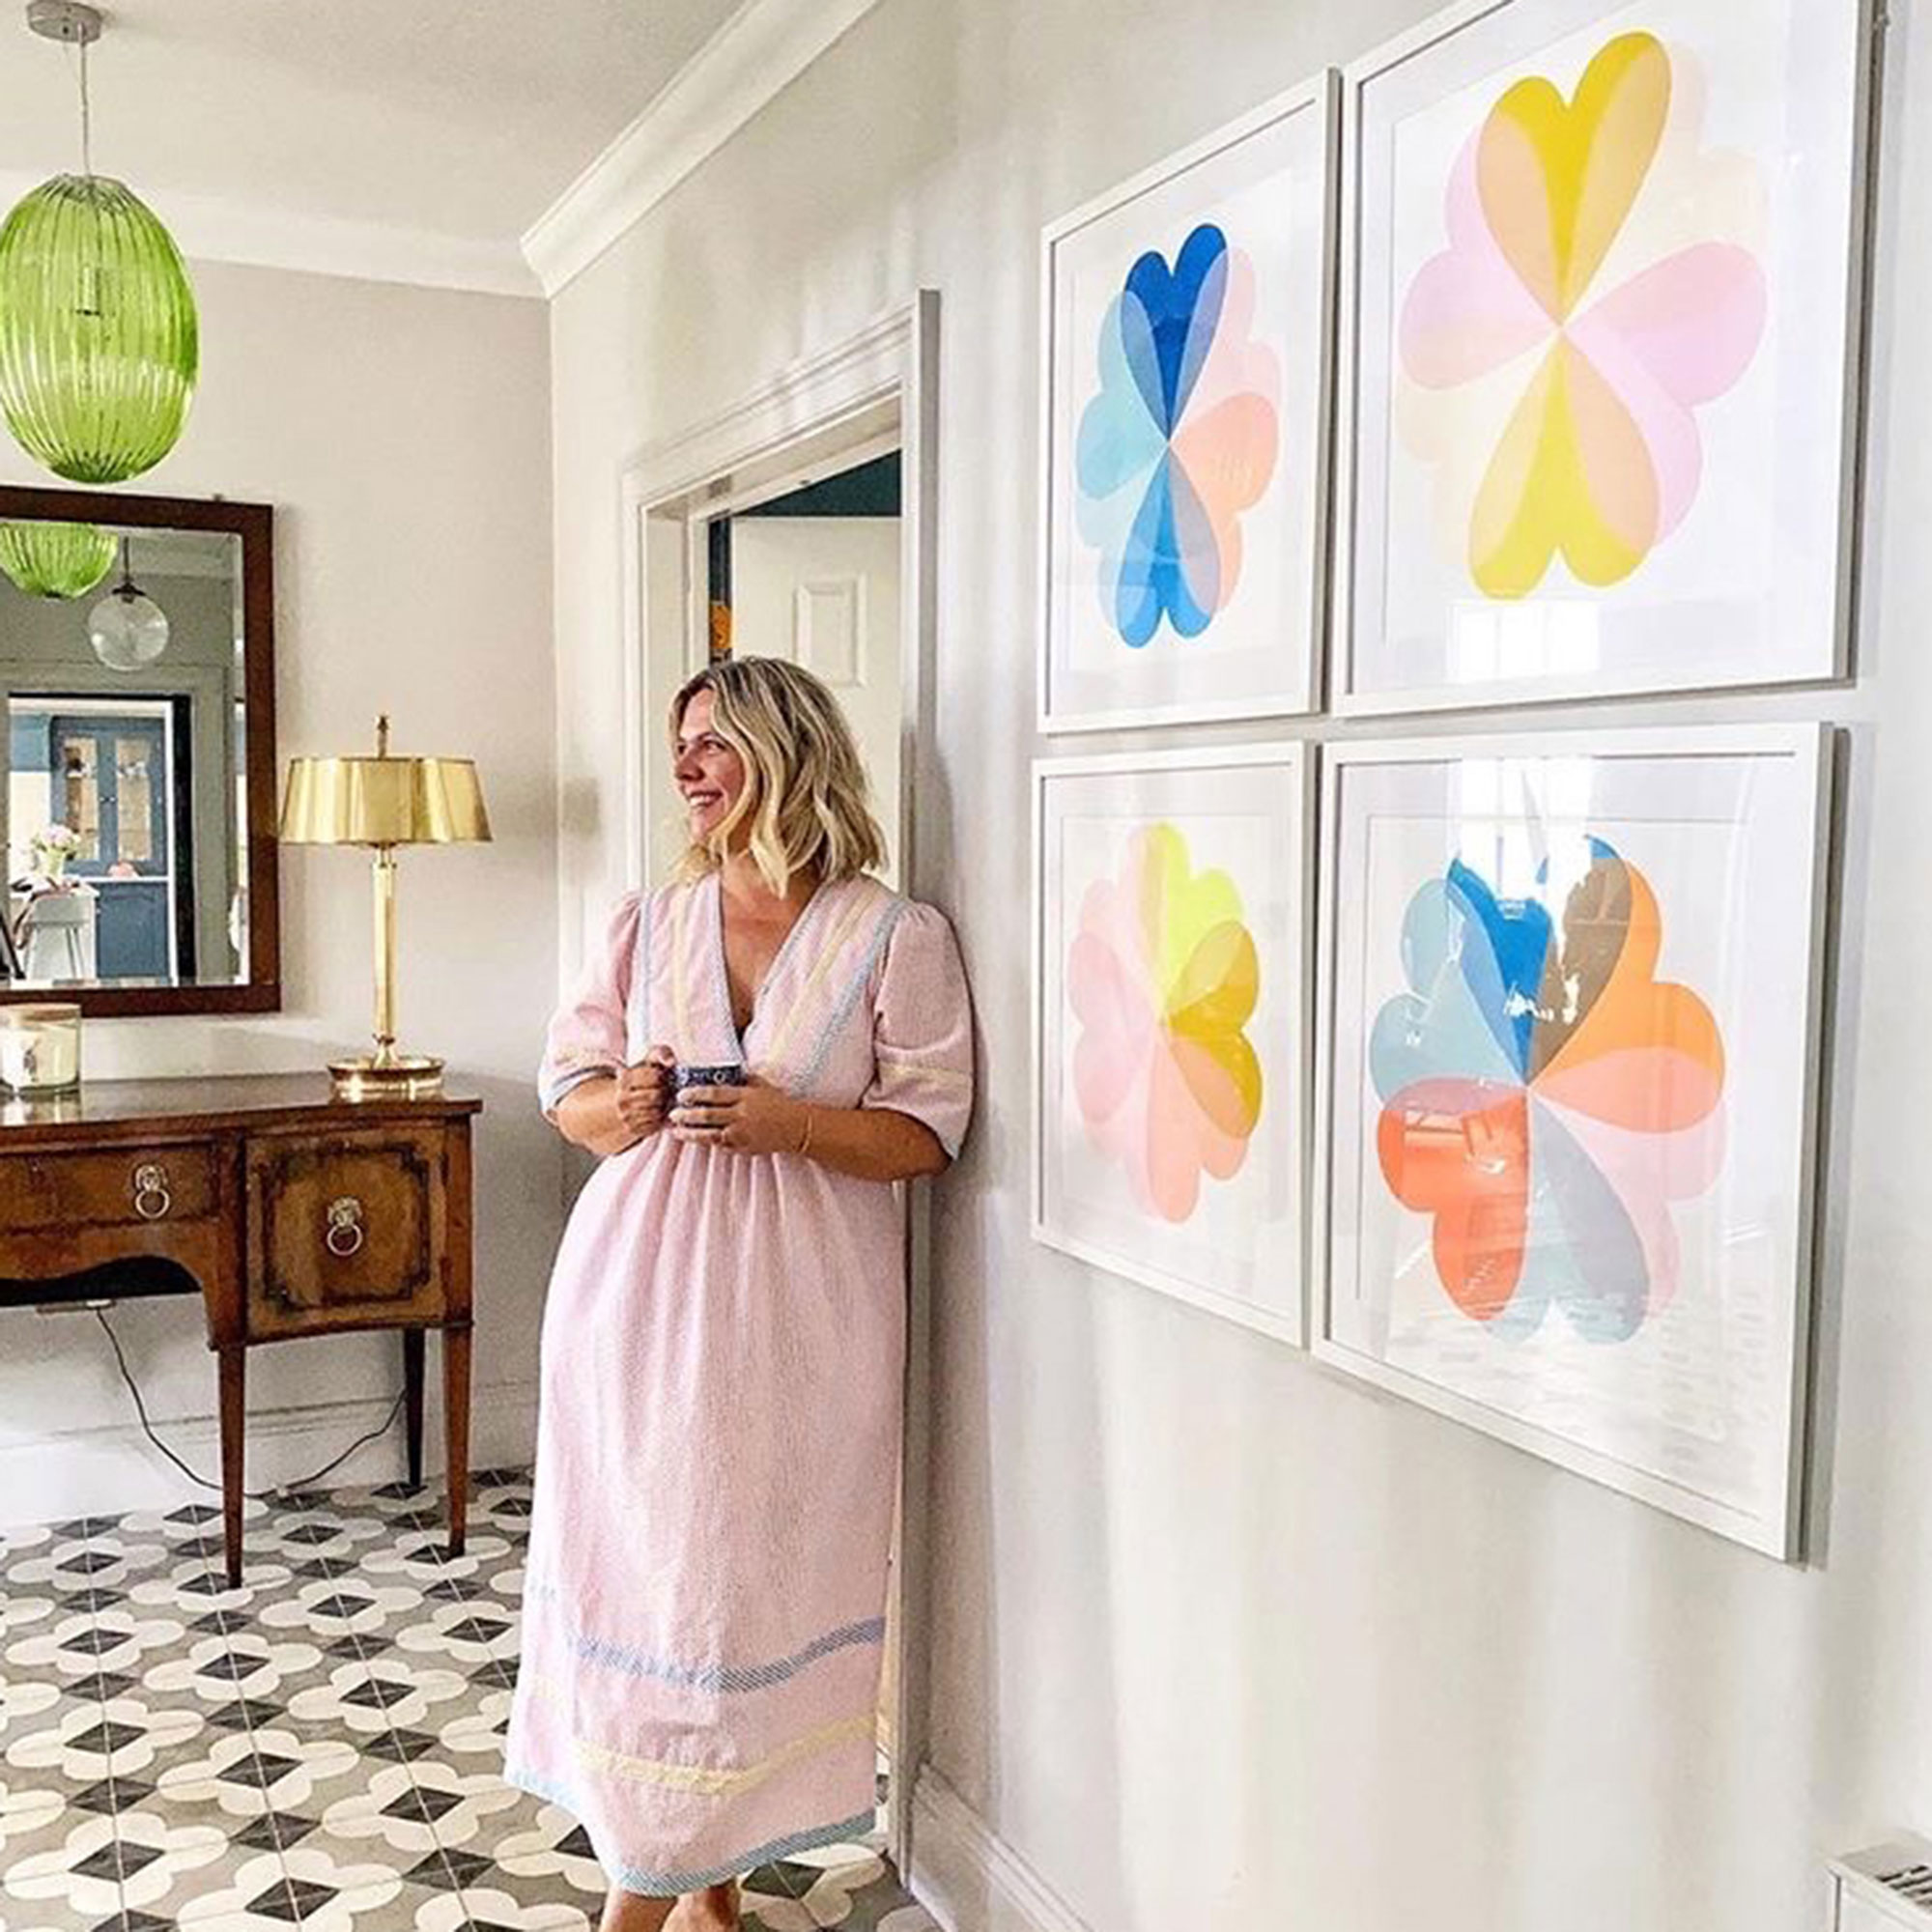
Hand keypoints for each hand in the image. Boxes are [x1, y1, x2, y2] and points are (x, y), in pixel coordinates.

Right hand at [615, 1047, 674, 1138]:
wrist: (627, 1098)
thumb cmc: (646, 1075)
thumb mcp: (650, 1060)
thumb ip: (662, 1053)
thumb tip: (671, 1062)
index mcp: (625, 1079)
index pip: (654, 1077)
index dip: (663, 1076)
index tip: (662, 1077)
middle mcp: (622, 1099)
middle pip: (656, 1096)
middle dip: (665, 1093)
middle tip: (667, 1090)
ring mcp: (626, 1116)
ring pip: (657, 1112)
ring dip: (665, 1106)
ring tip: (664, 1100)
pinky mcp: (633, 1129)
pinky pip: (656, 1125)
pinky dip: (662, 1118)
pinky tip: (661, 1111)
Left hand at [669, 1074, 808, 1155]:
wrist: (796, 1127)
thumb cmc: (778, 1103)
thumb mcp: (762, 1085)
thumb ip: (741, 1079)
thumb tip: (721, 1073)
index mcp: (745, 1097)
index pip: (714, 1094)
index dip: (694, 1094)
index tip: (681, 1095)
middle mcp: (742, 1115)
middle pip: (707, 1115)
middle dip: (686, 1115)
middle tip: (672, 1114)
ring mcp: (742, 1134)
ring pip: (709, 1134)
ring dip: (690, 1133)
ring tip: (675, 1131)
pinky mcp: (742, 1148)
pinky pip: (720, 1145)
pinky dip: (705, 1142)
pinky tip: (694, 1139)